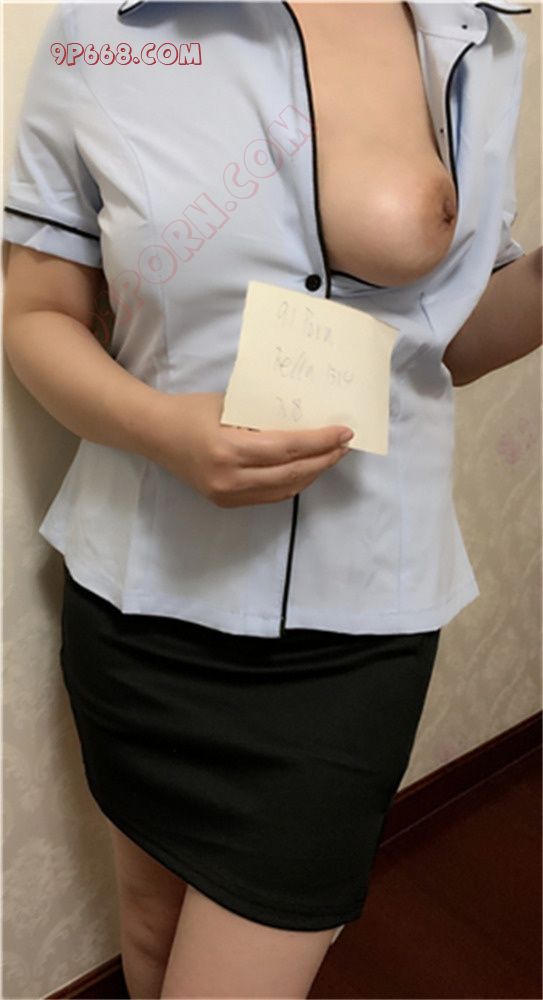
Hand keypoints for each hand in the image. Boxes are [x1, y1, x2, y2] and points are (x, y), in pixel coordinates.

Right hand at [145, 391, 353, 507]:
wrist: (154, 434)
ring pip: (284, 490)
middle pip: (291, 474)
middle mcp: (229, 478)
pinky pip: (269, 496)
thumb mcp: (230, 405)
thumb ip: (264, 417)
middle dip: (324, 460)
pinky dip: (292, 484)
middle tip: (344, 446)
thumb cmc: (191, 410)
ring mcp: (226, 495)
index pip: (287, 448)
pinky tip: (305, 469)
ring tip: (330, 457)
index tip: (344, 433)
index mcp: (229, 449)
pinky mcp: (225, 502)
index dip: (320, 442)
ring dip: (312, 474)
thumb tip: (306, 419)